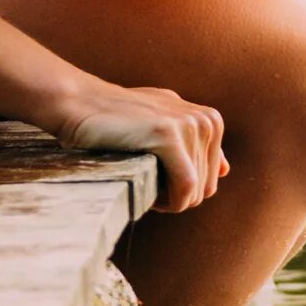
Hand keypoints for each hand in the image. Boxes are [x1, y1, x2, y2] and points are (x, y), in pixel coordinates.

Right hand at [50, 80, 227, 209]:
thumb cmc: (117, 120)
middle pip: (206, 187)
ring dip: (167, 200)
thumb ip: (196, 145)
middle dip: (175, 197)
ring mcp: (189, 125)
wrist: (78, 103)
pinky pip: (185, 187)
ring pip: (195, 191)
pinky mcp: (169, 135)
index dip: (182, 191)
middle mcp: (206, 121)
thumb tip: (226, 170)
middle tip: (145, 186)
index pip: (211, 178)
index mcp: (210, 120)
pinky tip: (149, 196)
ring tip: (142, 183)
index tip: (155, 185)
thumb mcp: (164, 125)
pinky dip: (168, 202)